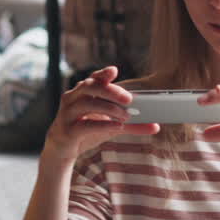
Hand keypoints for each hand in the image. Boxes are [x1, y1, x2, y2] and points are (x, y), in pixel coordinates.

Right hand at [43, 65, 159, 163]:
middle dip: (110, 91)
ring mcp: (67, 113)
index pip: (93, 78)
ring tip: (125, 116)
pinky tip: (115, 127)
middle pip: (90, 87)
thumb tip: (155, 126)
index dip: (103, 74)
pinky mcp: (66, 130)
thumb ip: (132, 125)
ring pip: (86, 104)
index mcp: (83, 92)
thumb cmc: (87, 131)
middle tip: (129, 99)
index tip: (114, 71)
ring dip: (108, 108)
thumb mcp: (111, 126)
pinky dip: (101, 125)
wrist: (63, 148)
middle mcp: (73, 98)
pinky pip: (84, 125)